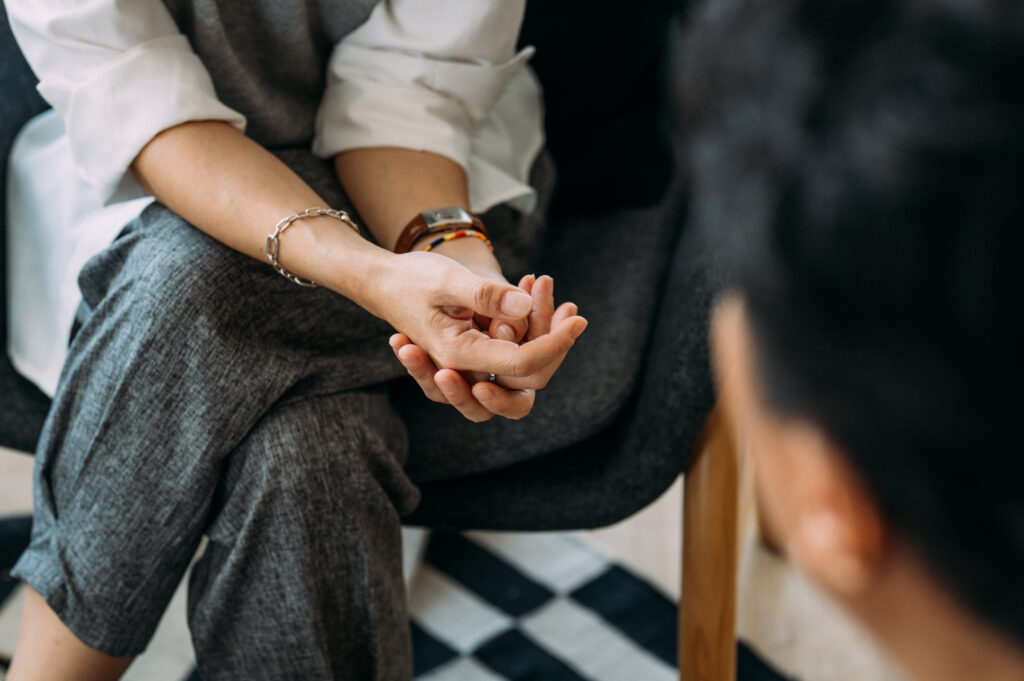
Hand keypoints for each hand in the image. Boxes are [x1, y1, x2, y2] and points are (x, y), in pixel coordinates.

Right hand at [373, 252, 585, 379]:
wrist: (384, 282)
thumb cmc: (410, 279)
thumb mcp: (447, 280)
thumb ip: (484, 295)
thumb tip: (523, 306)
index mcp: (459, 355)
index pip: (520, 364)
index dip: (553, 344)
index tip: (578, 319)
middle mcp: (466, 368)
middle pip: (526, 378)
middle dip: (552, 344)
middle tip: (570, 310)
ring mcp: (471, 364)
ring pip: (521, 368)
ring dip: (541, 332)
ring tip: (544, 288)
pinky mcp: (477, 352)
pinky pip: (512, 349)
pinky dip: (529, 323)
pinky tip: (531, 286)